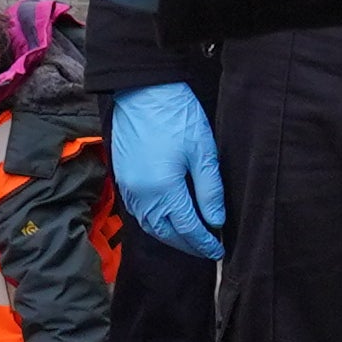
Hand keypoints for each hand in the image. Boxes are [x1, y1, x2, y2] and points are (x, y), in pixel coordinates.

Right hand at [105, 81, 218, 252]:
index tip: (219, 250)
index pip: (187, 228)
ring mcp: (128, 187)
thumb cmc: (177, 116)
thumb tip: (215, 222)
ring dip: (169, 236)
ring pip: (149, 225)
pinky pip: (139, 211)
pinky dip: (154, 221)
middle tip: (206, 248)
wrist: (143, 90)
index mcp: (163, 190)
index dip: (204, 242)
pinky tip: (166, 219)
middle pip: (165, 233)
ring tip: (188, 237)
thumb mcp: (203, 153)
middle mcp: (142, 195)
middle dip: (187, 244)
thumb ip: (210, 191)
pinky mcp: (122, 177)